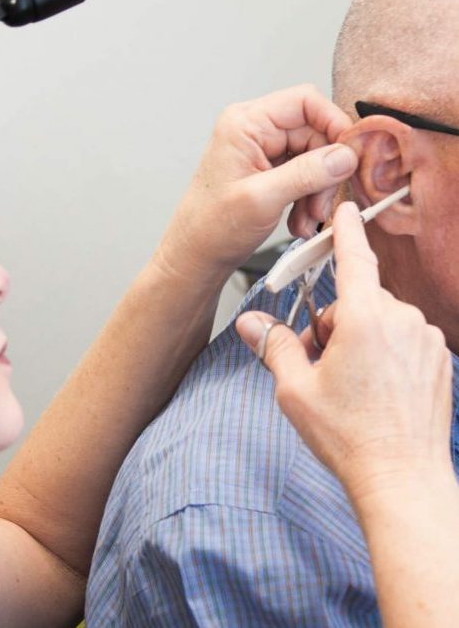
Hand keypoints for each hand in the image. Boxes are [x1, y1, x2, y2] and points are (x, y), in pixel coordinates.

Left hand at [154, 84, 357, 284]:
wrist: (195, 256)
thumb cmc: (211, 228)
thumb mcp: (262, 199)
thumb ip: (306, 174)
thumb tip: (346, 155)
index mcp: (245, 124)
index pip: (305, 102)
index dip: (333, 125)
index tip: (350, 157)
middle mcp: (253, 131)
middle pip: (314, 133)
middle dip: (324, 173)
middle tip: (322, 207)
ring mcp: (260, 151)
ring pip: (313, 158)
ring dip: (317, 192)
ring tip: (307, 221)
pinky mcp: (267, 172)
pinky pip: (303, 176)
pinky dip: (307, 200)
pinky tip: (299, 222)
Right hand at [235, 202, 453, 501]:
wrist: (401, 478)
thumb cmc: (350, 435)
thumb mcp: (295, 388)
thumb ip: (274, 344)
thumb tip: (251, 322)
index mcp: (365, 319)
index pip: (354, 258)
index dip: (346, 231)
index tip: (346, 210)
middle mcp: (402, 321)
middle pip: (356, 300)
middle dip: (332, 322)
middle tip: (318, 362)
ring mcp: (425, 340)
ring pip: (379, 320)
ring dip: (358, 338)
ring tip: (347, 382)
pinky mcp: (437, 358)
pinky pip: (402, 338)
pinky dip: (384, 351)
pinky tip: (374, 388)